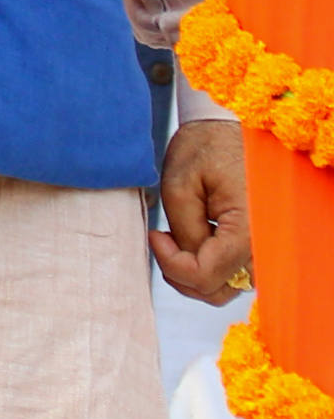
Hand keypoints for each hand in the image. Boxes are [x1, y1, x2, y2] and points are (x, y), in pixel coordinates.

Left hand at [153, 118, 252, 304]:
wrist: (228, 128)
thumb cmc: (204, 149)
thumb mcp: (180, 186)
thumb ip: (184, 231)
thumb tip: (184, 260)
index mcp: (246, 230)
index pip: (204, 274)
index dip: (170, 263)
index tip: (155, 234)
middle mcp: (262, 246)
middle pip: (216, 290)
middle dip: (180, 272)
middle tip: (163, 238)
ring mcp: (262, 248)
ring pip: (224, 287)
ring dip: (194, 274)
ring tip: (176, 239)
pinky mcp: (256, 245)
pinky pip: (231, 273)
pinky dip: (208, 267)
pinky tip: (192, 239)